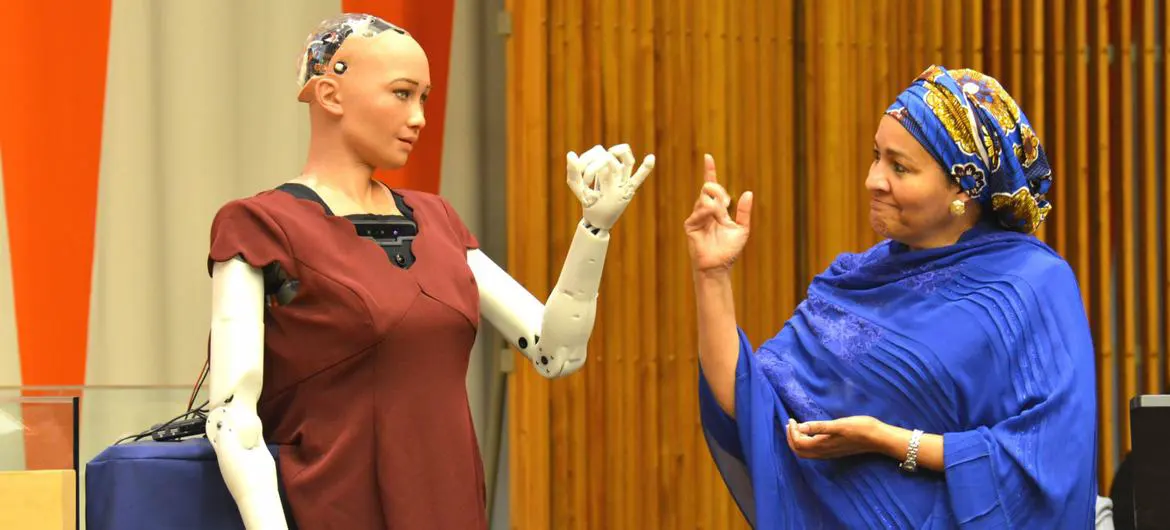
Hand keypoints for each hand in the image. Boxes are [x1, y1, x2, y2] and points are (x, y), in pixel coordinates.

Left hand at [566, 144, 654, 229]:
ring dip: (620, 153)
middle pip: (608, 156)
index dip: (587, 159)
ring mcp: (623, 180)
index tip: (580, 176)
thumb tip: (570, 153)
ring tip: (611, 153)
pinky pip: (638, 179)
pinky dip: (645, 169)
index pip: (598, 151)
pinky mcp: (628, 191)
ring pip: (627, 160)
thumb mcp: (577, 186)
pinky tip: (650, 158)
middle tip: (586, 181)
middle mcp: (615, 171)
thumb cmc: (588, 201)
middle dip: (594, 164)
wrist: (596, 221)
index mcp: (604, 166)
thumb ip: (573, 171)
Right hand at [684, 154, 752, 273]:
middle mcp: (705, 210)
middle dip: (718, 190)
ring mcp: (697, 216)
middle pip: (708, 188)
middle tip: (725, 203)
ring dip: (716, 205)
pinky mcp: (690, 224)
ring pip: (705, 198)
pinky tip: (713, 216)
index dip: (710, 171)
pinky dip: (708, 211)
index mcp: (717, 209)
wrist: (718, 266)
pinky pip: (700, 210)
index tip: (708, 157)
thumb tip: (748, 193)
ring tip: (720, 218)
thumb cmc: (729, 250)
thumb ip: (745, 211)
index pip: (712, 187)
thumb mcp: (742, 229)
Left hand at [785, 415, 887, 459]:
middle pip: (799, 451)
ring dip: (797, 441)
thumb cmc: (860, 428)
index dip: (791, 432)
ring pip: (806, 452)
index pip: (798, 443)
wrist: (878, 438)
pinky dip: (806, 443)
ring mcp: (829, 453)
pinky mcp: (834, 451)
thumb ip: (819, 426)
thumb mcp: (839, 424)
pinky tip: (810, 433)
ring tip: (796, 428)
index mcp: (822, 445)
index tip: (791, 419)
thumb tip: (801, 427)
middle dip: (791, 438)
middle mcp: (823, 452)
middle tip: (790, 423)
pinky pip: (814, 451)